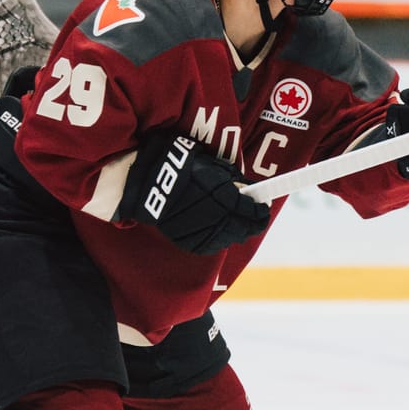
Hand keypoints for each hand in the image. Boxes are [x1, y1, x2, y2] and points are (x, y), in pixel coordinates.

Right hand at [118, 132, 270, 254]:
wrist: (145, 184)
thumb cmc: (179, 167)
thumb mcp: (209, 164)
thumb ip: (231, 179)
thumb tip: (248, 190)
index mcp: (221, 195)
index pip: (252, 210)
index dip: (261, 210)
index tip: (263, 207)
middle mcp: (214, 216)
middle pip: (244, 228)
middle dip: (251, 223)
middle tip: (254, 217)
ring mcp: (200, 232)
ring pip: (229, 239)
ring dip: (236, 231)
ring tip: (235, 222)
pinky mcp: (188, 242)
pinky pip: (211, 245)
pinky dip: (218, 239)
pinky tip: (217, 230)